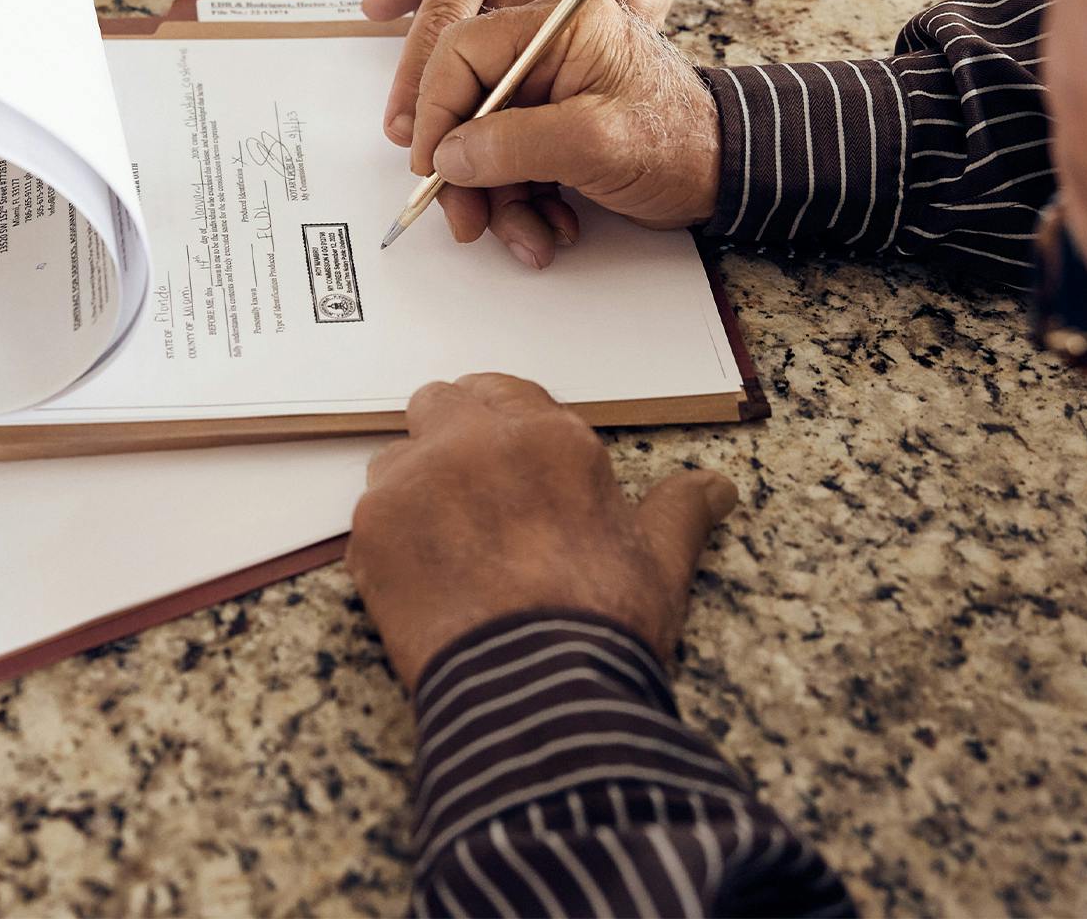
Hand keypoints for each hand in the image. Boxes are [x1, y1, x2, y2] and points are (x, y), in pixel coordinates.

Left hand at [348, 372, 736, 684]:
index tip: (510, 461)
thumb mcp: (660, 562)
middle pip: (440, 403)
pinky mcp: (372, 526)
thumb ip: (679, 510)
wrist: (534, 693)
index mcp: (548, 437)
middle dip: (452, 436)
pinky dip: (391, 538)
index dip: (505, 427)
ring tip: (447, 544)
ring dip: (416, 486)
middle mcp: (474, 441)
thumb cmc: (602, 623)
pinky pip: (370, 514)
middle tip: (472, 493)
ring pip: (398, 457)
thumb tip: (717, 487)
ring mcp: (416, 480)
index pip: (505, 393)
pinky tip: (423, 579)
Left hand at [363, 0, 746, 145]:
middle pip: (482, 67)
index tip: (404, 129)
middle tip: (443, 155)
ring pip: (535, 82)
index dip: (415, 86)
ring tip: (494, 159)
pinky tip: (555, 130)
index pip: (437, 25)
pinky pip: (590, 75)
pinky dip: (570, 104)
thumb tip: (376, 7)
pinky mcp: (631, 16)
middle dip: (460, 120)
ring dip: (511, 127)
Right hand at [410, 0, 720, 267]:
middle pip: (470, 103)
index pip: (464, 50)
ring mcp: (554, 88)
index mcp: (561, 25)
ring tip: (528, 238)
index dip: (435, 109)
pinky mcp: (557, 124)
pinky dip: (524, 203)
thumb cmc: (681, 145)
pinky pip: (514, 162)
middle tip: (465, 219)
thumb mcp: (594, 144)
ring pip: (488, 142)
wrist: (731, 175)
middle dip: (466, 171)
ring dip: (499, 200)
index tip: (429, 163)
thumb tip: (449, 156)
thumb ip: (514, 145)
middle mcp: (551, 48)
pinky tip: (551, 227)